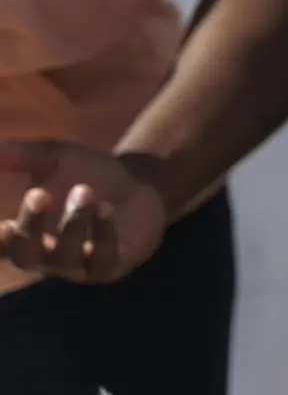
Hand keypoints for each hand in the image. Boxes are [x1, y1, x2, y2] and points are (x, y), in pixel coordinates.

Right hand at [0, 141, 165, 282]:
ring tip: (83, 190)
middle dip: (29, 225)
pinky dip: (103, 234)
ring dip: (73, 223)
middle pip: (26, 256)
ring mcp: (79, 265)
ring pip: (66, 258)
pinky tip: (106, 209)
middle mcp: (47, 257)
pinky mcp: (113, 265)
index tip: (0, 223)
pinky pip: (103, 260)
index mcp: (25, 234)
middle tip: (37, 193)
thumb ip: (20, 155)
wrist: (140, 185)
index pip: (1, 246)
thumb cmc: (88, 175)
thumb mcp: (54, 159)